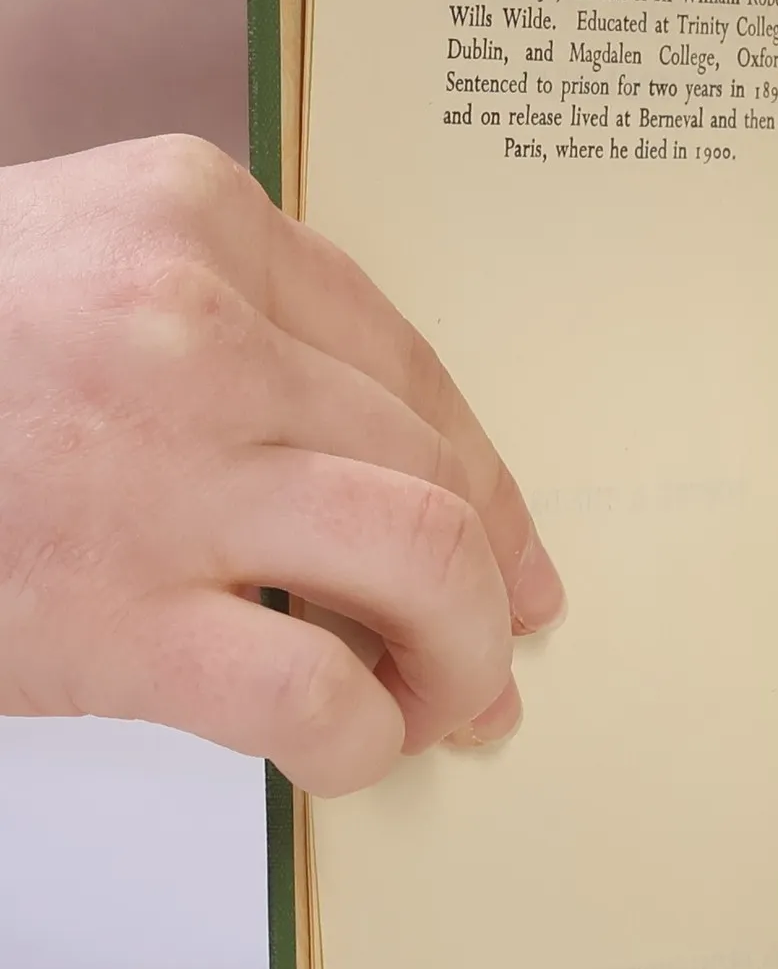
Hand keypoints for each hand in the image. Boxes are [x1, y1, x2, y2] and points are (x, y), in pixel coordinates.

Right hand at [0, 136, 565, 794]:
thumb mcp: (69, 275)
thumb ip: (219, 331)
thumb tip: (380, 477)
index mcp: (192, 218)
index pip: (407, 359)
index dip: (487, 471)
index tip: (518, 548)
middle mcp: (193, 328)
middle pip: (433, 463)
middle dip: (494, 576)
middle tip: (502, 649)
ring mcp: (155, 472)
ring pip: (423, 559)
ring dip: (463, 655)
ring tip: (453, 709)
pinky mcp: (109, 616)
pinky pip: (317, 690)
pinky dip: (365, 736)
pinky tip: (351, 750)